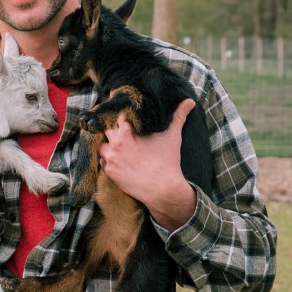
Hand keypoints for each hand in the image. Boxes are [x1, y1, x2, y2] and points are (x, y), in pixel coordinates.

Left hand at [98, 99, 196, 231]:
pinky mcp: (110, 173)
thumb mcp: (173, 136)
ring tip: (118, 146)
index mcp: (127, 132)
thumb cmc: (168, 162)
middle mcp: (115, 144)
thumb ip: (178, 116)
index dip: (122, 115)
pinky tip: (118, 159)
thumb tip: (190, 101)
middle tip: (123, 132)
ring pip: (101, 145)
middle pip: (106, 130)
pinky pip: (102, 162)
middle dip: (113, 130)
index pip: (117, 116)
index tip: (125, 116)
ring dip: (108, 145)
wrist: (163, 190)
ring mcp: (110, 159)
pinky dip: (108, 160)